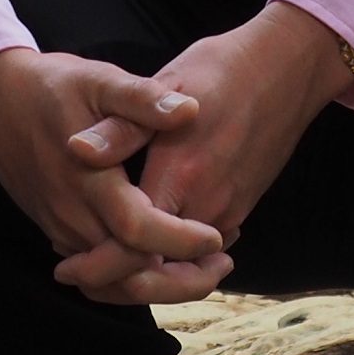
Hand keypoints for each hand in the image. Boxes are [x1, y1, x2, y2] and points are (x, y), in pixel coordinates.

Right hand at [0, 48, 228, 303]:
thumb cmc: (50, 86)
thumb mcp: (98, 79)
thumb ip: (142, 99)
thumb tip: (189, 110)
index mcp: (87, 179)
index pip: (136, 229)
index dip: (178, 240)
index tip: (216, 236)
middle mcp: (71, 214)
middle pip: (128, 272)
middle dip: (180, 278)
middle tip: (223, 263)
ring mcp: (60, 228)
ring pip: (112, 280)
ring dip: (159, 283)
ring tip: (204, 268)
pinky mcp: (56, 230)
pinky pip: (96, 271)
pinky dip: (132, 274)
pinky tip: (163, 257)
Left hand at [56, 3, 349, 302]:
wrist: (287, 69)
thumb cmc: (222, 69)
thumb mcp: (166, 85)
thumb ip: (122, 127)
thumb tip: (75, 148)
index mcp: (180, 176)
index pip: (133, 249)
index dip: (97, 268)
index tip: (66, 270)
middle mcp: (207, 205)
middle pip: (158, 273)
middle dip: (116, 285)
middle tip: (78, 278)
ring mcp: (228, 211)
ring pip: (182, 267)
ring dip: (143, 276)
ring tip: (101, 266)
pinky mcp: (240, 207)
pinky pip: (202, 249)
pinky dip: (172, 258)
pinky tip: (143, 243)